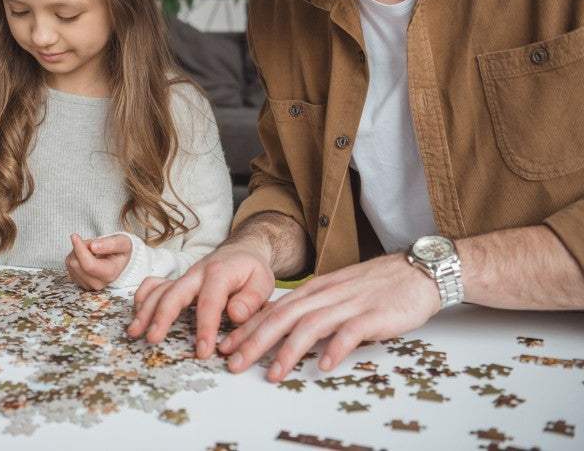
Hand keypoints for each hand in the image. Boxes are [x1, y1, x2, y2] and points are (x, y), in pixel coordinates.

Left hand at [65, 233, 131, 290]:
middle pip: (76, 264)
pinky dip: (74, 257)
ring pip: (70, 264)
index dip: (79, 250)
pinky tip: (85, 256)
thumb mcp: (123, 242)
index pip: (88, 265)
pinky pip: (69, 266)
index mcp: (110, 274)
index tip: (75, 236)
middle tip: (92, 243)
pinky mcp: (79, 282)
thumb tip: (93, 247)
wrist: (119, 260)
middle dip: (80, 248)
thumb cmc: (121, 250)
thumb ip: (111, 244)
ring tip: (91, 250)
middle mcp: (98, 283)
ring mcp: (87, 285)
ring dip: (76, 252)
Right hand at [127, 240, 274, 358]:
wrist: (241, 251)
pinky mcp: (177, 281)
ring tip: (135, 332)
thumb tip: (234, 315)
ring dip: (145, 310)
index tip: (203, 351)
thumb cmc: (251, 270)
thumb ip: (251, 299)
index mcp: (220, 273)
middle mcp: (196, 273)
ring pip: (160, 290)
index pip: (209, 302)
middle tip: (153, 338)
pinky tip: (136, 316)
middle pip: (174, 293)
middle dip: (162, 316)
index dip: (205, 327)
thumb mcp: (263, 281)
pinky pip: (154, 285)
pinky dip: (143, 298)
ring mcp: (184, 277)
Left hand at [218, 253, 439, 379]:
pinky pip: (351, 332)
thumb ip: (313, 307)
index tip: (227, 345)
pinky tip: (325, 366)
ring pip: (310, 326)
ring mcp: (349, 304)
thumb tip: (285, 328)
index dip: (248, 328)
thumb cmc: (376, 287)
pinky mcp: (374, 315)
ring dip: (288, 351)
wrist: (418, 272)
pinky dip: (336, 349)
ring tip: (272, 373)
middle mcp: (326, 295)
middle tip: (234, 363)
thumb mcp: (337, 292)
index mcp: (315, 289)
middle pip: (283, 317)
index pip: (274, 309)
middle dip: (255, 341)